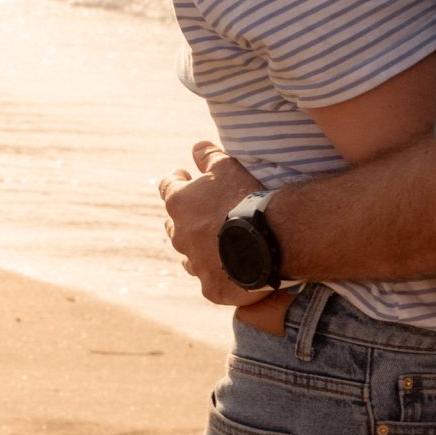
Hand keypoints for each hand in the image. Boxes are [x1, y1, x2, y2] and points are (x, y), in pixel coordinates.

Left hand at [158, 141, 265, 305]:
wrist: (268, 238)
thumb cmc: (246, 198)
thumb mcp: (228, 167)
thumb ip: (209, 156)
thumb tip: (196, 147)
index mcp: (179, 204)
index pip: (167, 187)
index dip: (176, 181)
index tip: (184, 177)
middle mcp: (180, 235)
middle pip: (174, 225)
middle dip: (185, 219)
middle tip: (204, 214)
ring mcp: (195, 264)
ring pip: (189, 257)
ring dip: (199, 249)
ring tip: (219, 245)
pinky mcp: (211, 287)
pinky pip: (210, 280)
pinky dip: (219, 273)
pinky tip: (234, 269)